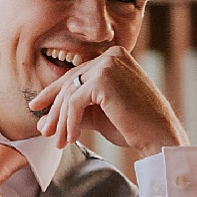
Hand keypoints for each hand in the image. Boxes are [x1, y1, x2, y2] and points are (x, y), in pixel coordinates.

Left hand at [28, 46, 187, 153]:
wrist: (159, 136)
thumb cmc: (134, 126)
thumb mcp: (99, 114)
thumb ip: (75, 112)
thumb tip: (44, 122)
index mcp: (114, 58)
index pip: (76, 74)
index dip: (54, 92)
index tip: (37, 106)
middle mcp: (111, 55)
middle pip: (70, 83)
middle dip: (55, 110)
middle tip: (44, 131)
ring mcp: (108, 64)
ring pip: (70, 93)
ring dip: (61, 121)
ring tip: (59, 141)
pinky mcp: (104, 79)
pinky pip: (75, 103)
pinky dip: (69, 122)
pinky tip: (71, 138)